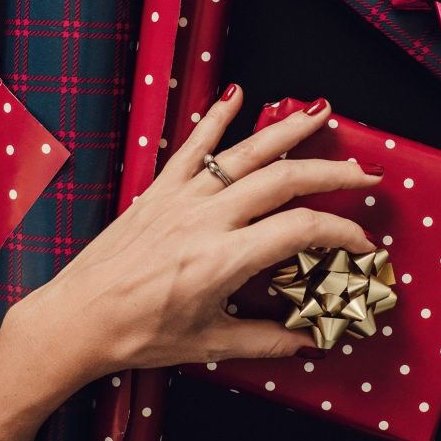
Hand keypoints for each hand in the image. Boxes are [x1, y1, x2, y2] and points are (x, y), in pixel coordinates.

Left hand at [0, 84, 382, 394]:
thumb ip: (265, 340)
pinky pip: (191, 148)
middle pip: (283, 181)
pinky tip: (235, 97)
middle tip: (364, 174)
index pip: (301, 231)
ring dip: (287, 132)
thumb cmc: (136, 335)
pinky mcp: (157, 192)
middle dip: (332, 173)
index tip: (360, 241)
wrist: (75, 319)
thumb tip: (307, 341)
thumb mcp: (209, 344)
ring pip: (244, 154)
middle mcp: (206, 220)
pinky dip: (214, 120)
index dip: (340, 232)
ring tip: (321, 114)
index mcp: (223, 260)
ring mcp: (180, 200)